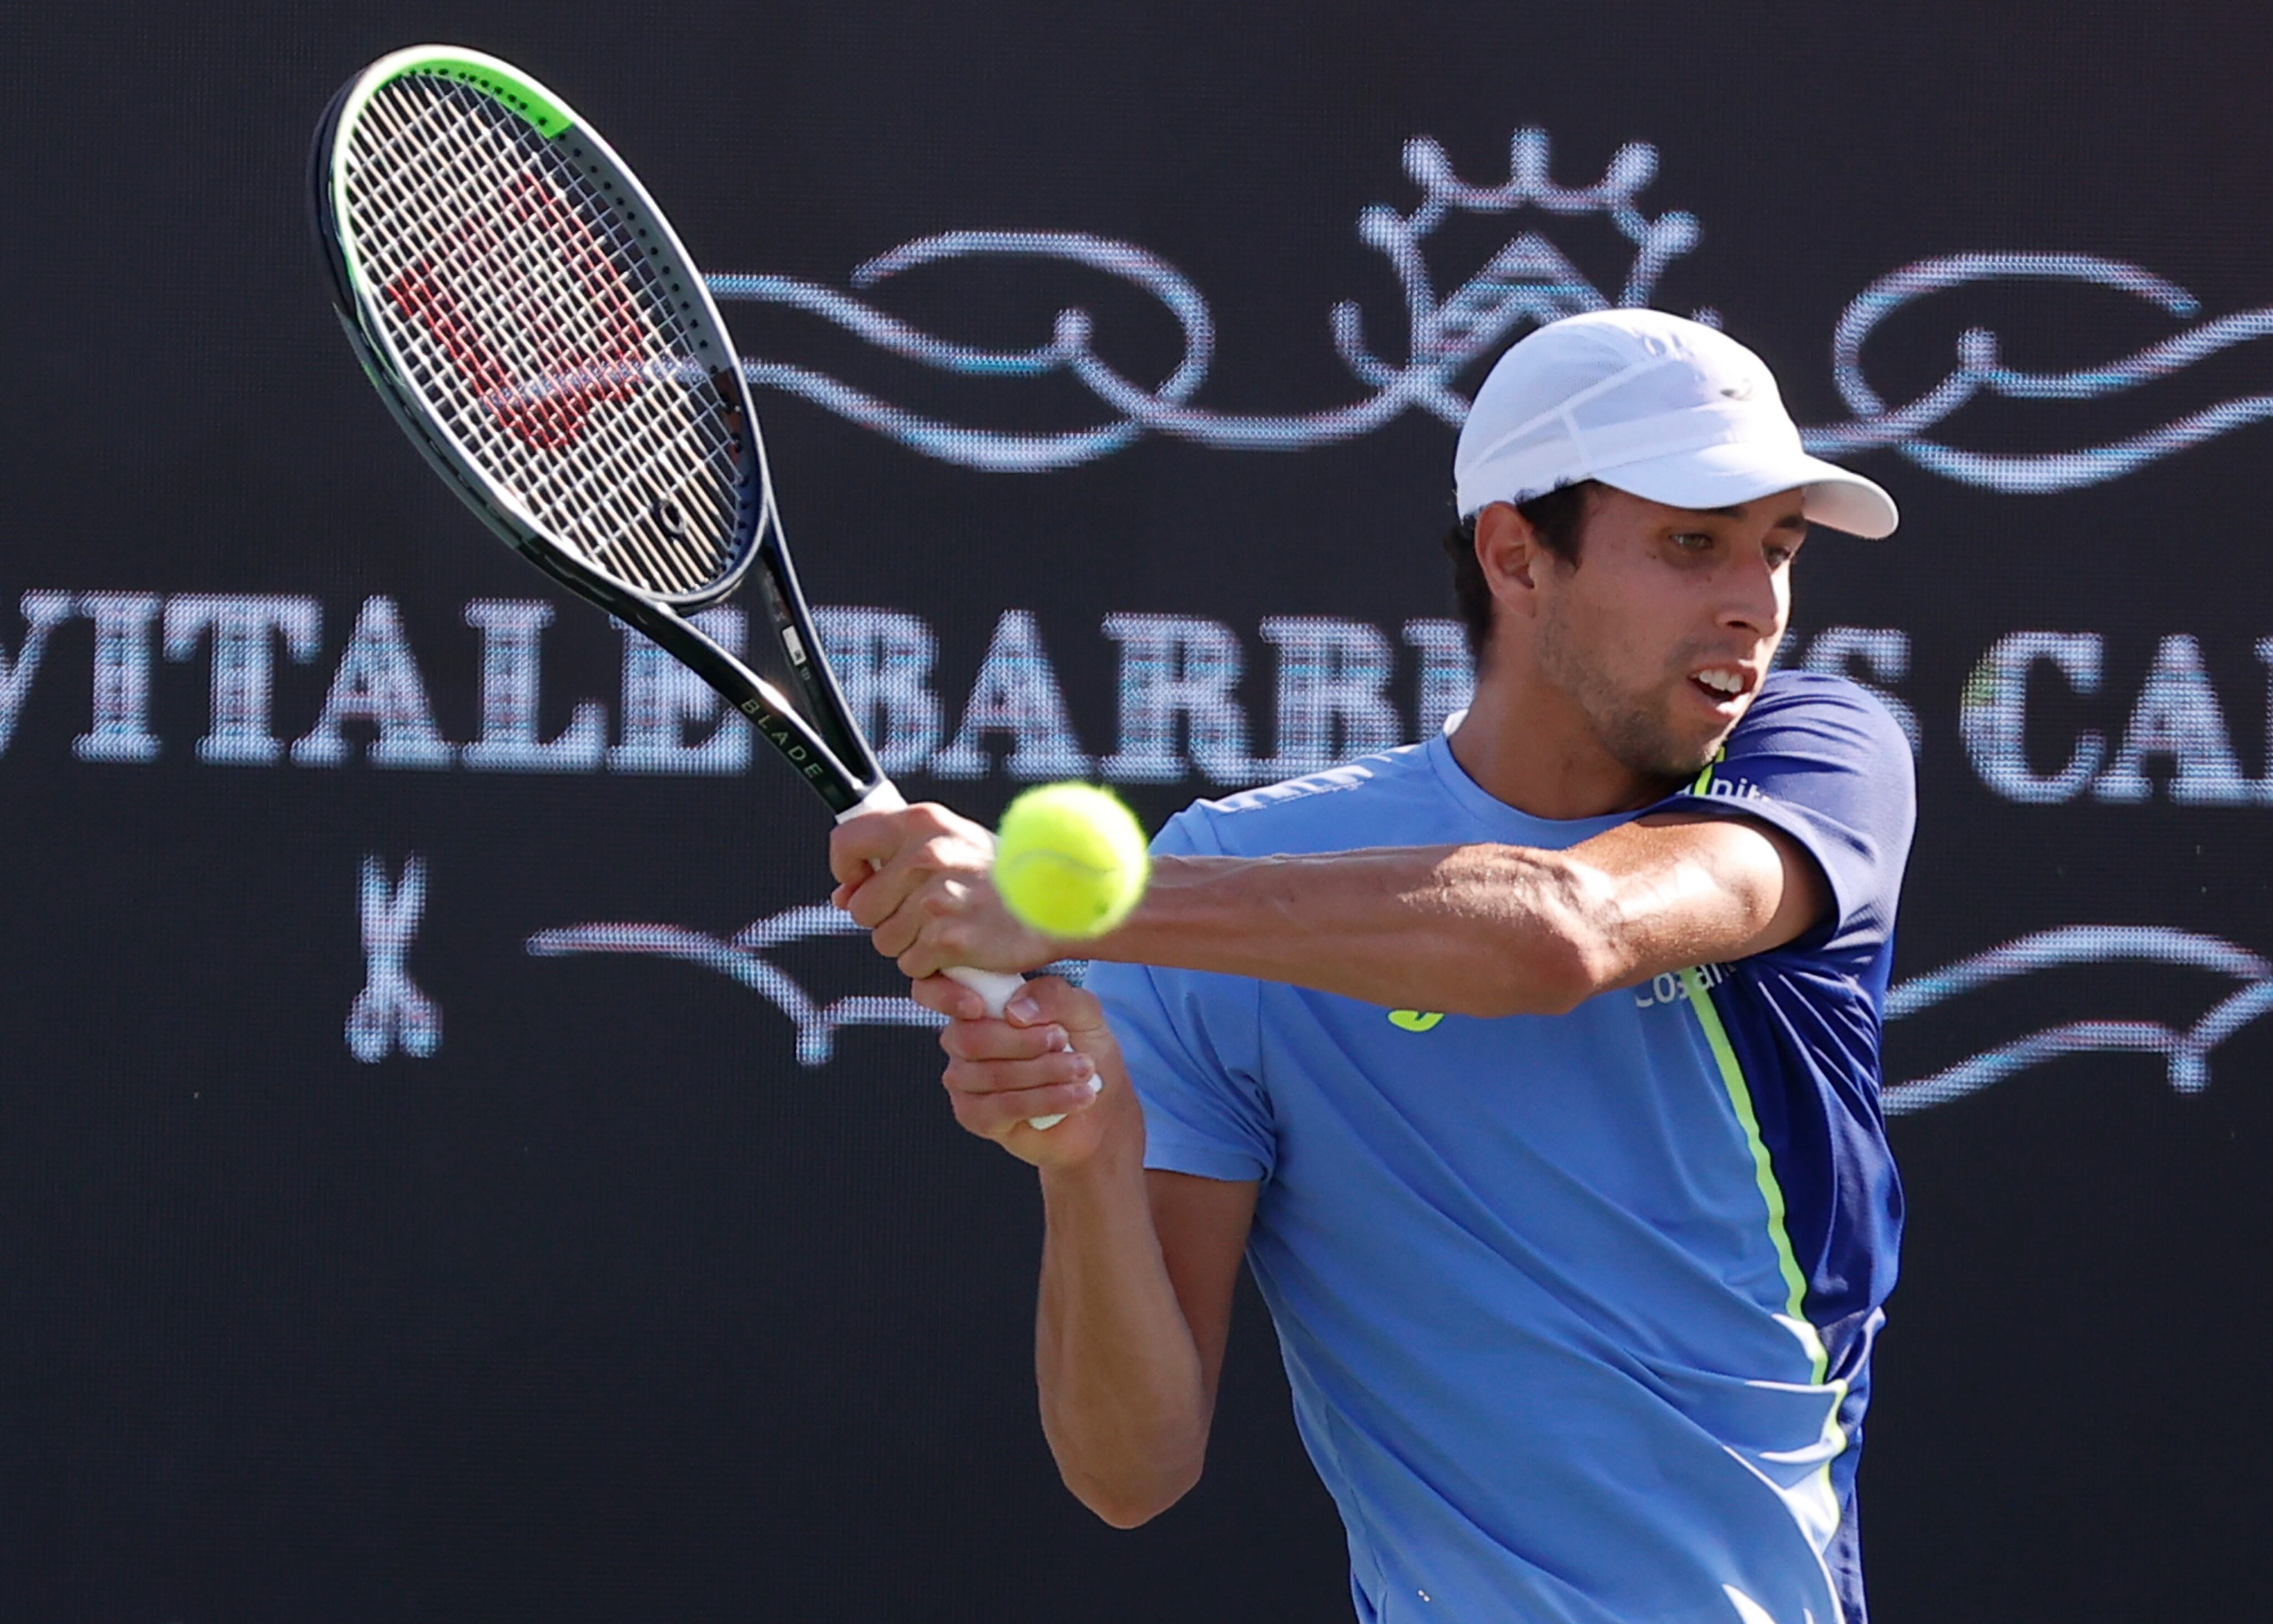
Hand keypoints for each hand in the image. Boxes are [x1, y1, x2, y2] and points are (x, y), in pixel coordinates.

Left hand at [831, 801, 1058, 979]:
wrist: (1059, 904)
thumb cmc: (1000, 877)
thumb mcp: (950, 845)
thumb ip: (895, 859)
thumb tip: (843, 893)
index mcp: (922, 822)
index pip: (847, 840)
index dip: (846, 870)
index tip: (860, 883)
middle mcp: (926, 855)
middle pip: (861, 907)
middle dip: (884, 919)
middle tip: (925, 914)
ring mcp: (937, 899)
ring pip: (884, 941)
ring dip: (910, 945)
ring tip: (947, 928)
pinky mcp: (948, 939)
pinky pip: (912, 966)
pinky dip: (933, 966)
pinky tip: (960, 948)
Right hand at [910, 974, 1139, 1168]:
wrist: (1101, 1107)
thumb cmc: (1083, 1049)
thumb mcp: (1082, 1012)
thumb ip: (1053, 996)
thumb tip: (1015, 1010)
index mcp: (978, 1004)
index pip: (941, 992)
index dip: (951, 995)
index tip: (991, 1007)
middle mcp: (961, 1041)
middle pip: (973, 1040)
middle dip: (1026, 1041)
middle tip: (1065, 1041)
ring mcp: (963, 1082)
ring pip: (993, 1075)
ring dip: (1046, 1071)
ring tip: (1084, 1070)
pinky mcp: (976, 1117)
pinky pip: (1003, 1108)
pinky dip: (1047, 1099)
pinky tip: (1079, 1096)